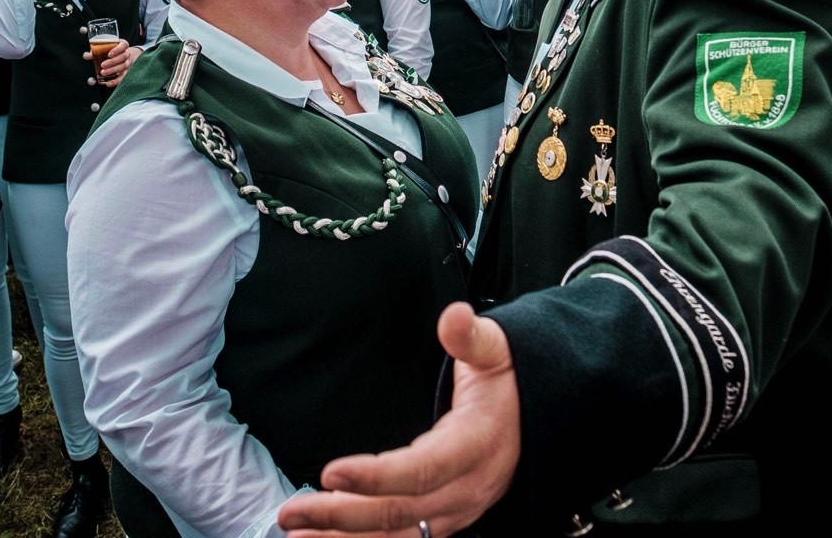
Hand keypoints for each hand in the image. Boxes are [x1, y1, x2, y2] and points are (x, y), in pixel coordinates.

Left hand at [96, 43, 139, 85]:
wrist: (120, 54)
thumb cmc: (109, 49)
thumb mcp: (103, 47)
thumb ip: (95, 50)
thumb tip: (88, 56)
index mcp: (122, 45)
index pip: (124, 45)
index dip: (117, 49)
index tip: (109, 54)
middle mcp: (126, 53)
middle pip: (123, 57)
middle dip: (113, 62)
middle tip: (103, 65)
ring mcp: (127, 63)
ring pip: (123, 66)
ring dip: (113, 70)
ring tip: (103, 73)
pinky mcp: (125, 72)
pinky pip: (122, 77)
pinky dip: (115, 81)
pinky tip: (108, 83)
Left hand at [278, 303, 519, 537]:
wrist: (540, 419)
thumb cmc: (510, 384)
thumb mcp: (497, 352)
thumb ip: (471, 337)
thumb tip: (455, 316)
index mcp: (475, 446)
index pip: (422, 470)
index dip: (376, 477)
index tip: (331, 472)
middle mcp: (466, 489)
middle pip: (400, 512)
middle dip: (342, 515)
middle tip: (291, 511)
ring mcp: (456, 512)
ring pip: (398, 536)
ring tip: (298, 533)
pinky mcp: (444, 521)